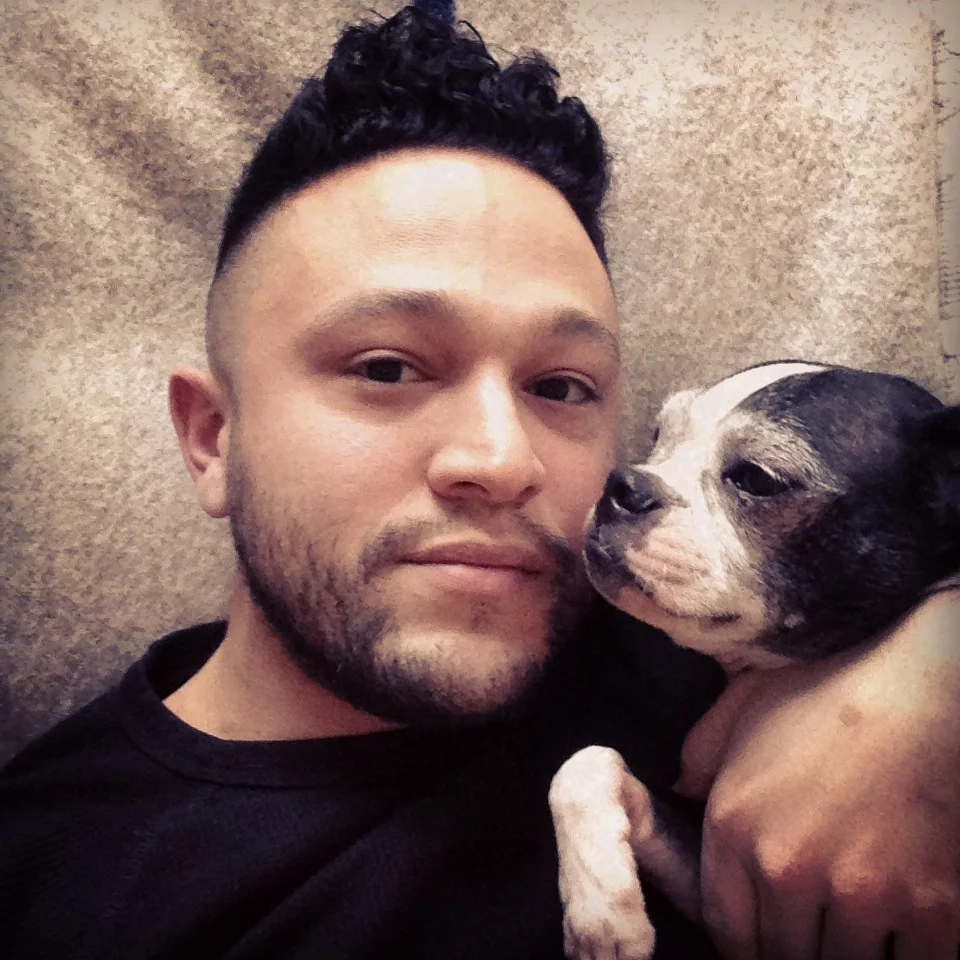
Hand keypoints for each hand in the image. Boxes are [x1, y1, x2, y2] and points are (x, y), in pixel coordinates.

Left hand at [676, 591, 959, 959]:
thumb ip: (701, 751)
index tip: (758, 943)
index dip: (743, 946)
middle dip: (793, 946)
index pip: (726, 928)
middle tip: (808, 932)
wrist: (929, 686)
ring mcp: (861, 894)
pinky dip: (904, 954)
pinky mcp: (931, 909)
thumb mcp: (745, 702)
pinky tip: (903, 930)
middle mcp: (788, 867)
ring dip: (846, 952)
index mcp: (735, 823)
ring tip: (852, 926)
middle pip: (783, 954)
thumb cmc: (832, 687)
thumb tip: (682, 788)